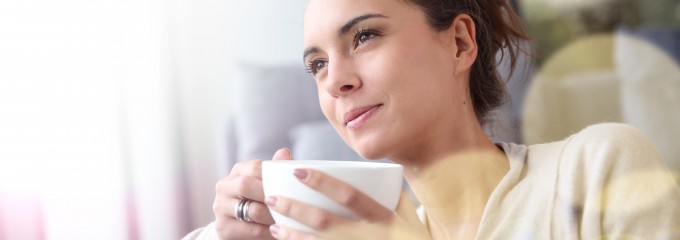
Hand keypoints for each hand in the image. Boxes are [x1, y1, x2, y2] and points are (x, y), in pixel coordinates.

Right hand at [212, 148, 291, 239]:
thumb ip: (276, 169)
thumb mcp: (268, 185)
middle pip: (247, 185)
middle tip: (291, 204)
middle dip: (271, 195)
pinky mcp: (222, 227)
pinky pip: (250, 229)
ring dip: (274, 216)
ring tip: (290, 220)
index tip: (292, 185)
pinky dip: (268, 232)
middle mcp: (224, 187)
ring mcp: (220, 207)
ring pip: (252, 210)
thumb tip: (284, 152)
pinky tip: (279, 231)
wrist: (244, 230)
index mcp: (238, 171)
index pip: (255, 167)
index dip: (273, 176)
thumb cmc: (260, 202)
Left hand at [265, 168, 429, 239]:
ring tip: (274, 224)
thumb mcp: (411, 220)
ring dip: (293, 234)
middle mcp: (370, 236)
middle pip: (325, 221)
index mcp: (384, 218)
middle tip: (271, 197)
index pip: (349, 195)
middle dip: (295, 208)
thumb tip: (385, 173)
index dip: (322, 182)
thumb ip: (397, 198)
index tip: (297, 170)